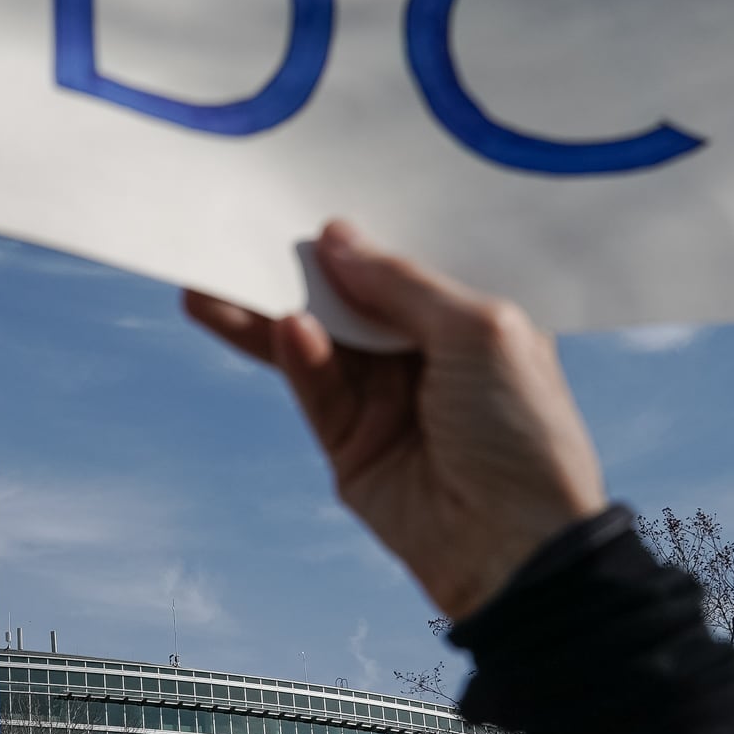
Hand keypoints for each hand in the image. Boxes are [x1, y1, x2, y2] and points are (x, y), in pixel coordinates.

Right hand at [186, 221, 608, 621]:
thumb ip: (402, 282)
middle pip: (348, 297)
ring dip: (267, 310)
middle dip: (298, 266)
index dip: (364, 230)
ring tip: (211, 279)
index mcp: (473, 318)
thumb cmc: (523, 430)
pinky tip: (285, 326)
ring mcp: (385, 397)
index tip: (309, 188)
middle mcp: (427, 352)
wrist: (514, 545)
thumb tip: (336, 237)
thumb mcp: (478, 329)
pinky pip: (314, 387)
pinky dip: (297, 356)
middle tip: (240, 226)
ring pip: (315, 340)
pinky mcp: (350, 442)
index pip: (408, 261)